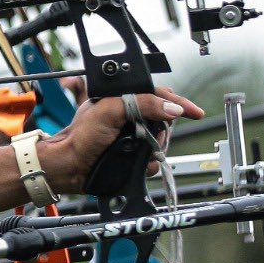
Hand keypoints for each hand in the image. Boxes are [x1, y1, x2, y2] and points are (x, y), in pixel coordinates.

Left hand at [39, 87, 202, 192]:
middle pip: (164, 120)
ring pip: (160, 143)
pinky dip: (148, 164)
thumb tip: (171, 109)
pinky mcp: (132, 156)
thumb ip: (141, 104)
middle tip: (149, 137)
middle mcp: (130, 117)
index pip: (159, 96)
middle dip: (161, 130)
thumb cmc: (80, 136)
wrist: (69, 166)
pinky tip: (135, 164)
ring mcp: (132, 137)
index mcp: (124, 99)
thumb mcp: (110, 110)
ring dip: (154, 149)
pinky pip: (152, 161)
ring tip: (136, 151)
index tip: (194, 112)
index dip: (178, 103)